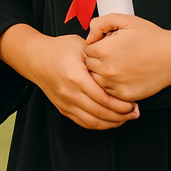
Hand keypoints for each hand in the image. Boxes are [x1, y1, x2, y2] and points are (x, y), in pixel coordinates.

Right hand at [0, 25, 138, 129]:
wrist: (36, 58)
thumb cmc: (59, 48)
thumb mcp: (80, 45)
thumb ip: (99, 55)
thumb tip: (120, 64)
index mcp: (75, 76)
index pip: (103, 98)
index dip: (121, 104)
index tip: (134, 102)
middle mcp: (69, 92)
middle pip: (100, 113)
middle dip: (121, 116)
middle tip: (134, 113)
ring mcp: (65, 103)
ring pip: (92, 122)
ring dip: (112, 123)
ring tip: (125, 118)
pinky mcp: (63, 108)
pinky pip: (83, 122)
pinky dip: (99, 124)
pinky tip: (110, 120)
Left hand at [83, 14, 170, 101]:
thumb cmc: (151, 37)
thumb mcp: (124, 20)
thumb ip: (100, 23)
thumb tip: (89, 37)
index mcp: (105, 50)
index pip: (86, 50)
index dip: (97, 45)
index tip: (107, 44)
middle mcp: (108, 70)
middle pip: (89, 66)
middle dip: (97, 58)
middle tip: (112, 54)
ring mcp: (117, 84)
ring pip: (96, 80)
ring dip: (102, 73)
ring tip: (118, 64)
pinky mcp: (125, 95)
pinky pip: (109, 92)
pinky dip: (112, 85)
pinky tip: (123, 75)